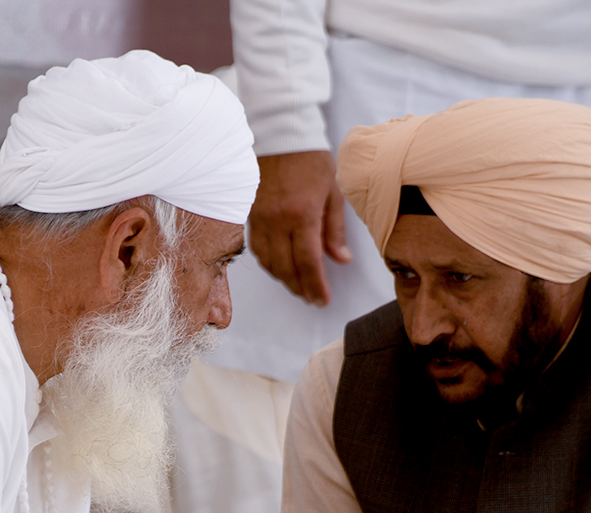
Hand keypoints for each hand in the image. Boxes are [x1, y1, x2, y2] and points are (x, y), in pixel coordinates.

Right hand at [250, 151, 350, 305]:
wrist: (280, 133)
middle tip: (312, 298)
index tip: (323, 300)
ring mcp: (260, 219)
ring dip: (283, 279)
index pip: (308, 262)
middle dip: (299, 288)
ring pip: (268, 262)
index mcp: (302, 215)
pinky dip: (268, 263)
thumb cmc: (310, 158)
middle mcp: (277, 221)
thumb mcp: (332, 191)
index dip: (315, 286)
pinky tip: (279, 266)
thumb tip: (341, 259)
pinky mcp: (249, 214)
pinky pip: (256, 248)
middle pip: (285, 268)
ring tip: (298, 286)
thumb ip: (335, 229)